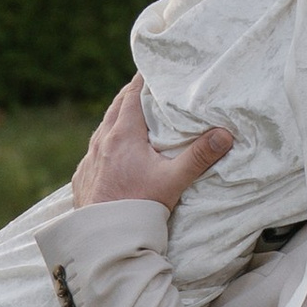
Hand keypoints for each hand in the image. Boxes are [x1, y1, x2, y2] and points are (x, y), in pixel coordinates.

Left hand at [70, 83, 233, 214]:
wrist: (104, 239)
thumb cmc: (138, 207)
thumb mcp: (173, 180)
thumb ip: (199, 156)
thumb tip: (224, 134)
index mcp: (122, 135)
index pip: (131, 95)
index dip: (142, 79)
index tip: (152, 67)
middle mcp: (101, 142)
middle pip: (116, 107)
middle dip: (131, 95)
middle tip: (146, 88)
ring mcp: (89, 160)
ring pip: (103, 129)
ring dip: (117, 119)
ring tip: (132, 117)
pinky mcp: (82, 178)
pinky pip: (93, 152)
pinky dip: (106, 144)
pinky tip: (112, 153)